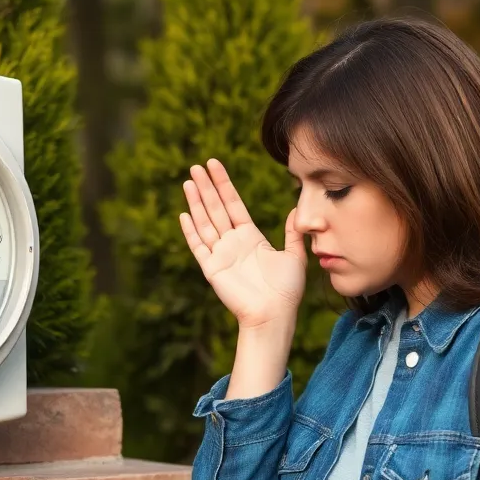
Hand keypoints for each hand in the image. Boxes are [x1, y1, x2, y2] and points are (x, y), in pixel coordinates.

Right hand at [179, 159, 305, 329]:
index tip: (214, 165)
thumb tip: (296, 210)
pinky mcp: (212, 269)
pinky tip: (184, 214)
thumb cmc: (286, 291)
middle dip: (207, 187)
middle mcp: (233, 243)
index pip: (233, 204)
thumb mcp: (294, 257)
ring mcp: (220, 255)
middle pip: (216, 208)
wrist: (274, 315)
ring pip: (205, 222)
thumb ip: (293, 233)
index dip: (224, 184)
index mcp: (250, 237)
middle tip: (197, 166)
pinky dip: (191, 231)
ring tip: (188, 182)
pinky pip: (198, 246)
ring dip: (196, 203)